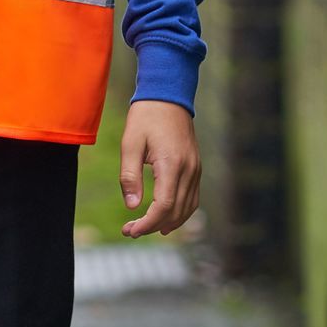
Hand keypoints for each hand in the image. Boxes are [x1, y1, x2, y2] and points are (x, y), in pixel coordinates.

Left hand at [119, 99, 200, 237]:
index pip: (164, 206)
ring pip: (187, 208)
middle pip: (176, 212)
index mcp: (172, 163)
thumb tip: (132, 206)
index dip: (148, 223)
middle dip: (153, 226)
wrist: (168, 95)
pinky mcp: (196, 168)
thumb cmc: (146, 117)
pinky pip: (192, 198)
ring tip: (144, 228)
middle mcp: (189, 170)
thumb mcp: (130, 142)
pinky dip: (179, 212)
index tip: (130, 230)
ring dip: (168, 223)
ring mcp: (196, 169)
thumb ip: (130, 175)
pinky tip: (165, 218)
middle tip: (130, 230)